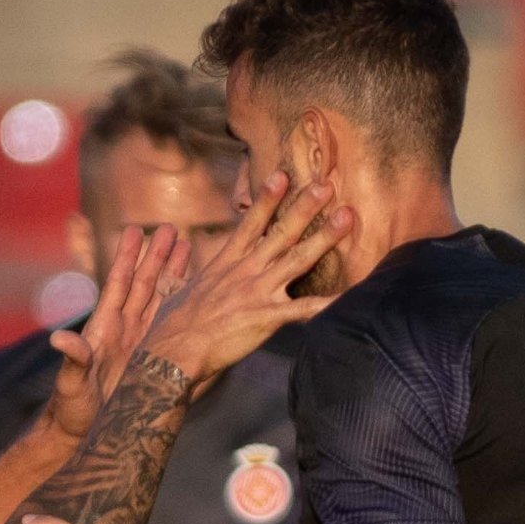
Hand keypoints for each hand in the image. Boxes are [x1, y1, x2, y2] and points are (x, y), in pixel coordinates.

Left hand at [43, 224, 182, 439]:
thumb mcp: (72, 384)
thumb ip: (73, 360)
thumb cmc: (73, 410)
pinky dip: (184, 306)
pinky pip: (172, 326)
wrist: (84, 433)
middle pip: (144, 284)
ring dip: (174, 274)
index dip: (126, 258)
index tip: (135, 230)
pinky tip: (197, 290)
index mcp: (104, 328)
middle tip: (172, 229)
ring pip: (161, 300)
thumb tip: (60, 338)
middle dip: (157, 256)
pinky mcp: (154, 358)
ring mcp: (141, 342)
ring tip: (188, 247)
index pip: (119, 284)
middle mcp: (125, 329)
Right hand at [133, 166, 346, 384]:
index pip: (251, 223)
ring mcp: (258, 291)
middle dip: (305, 207)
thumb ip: (198, 274)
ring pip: (298, 259)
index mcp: (227, 261)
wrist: (174, 348)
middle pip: (281, 232)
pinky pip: (303, 308)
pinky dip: (328, 302)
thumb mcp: (185, 287)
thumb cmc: (175, 323)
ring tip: (346, 218)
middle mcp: (246, 270)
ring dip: (325, 237)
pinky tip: (350, 296)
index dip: (267, 198)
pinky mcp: (266, 316)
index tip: (282, 175)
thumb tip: (186, 266)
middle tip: (326, 185)